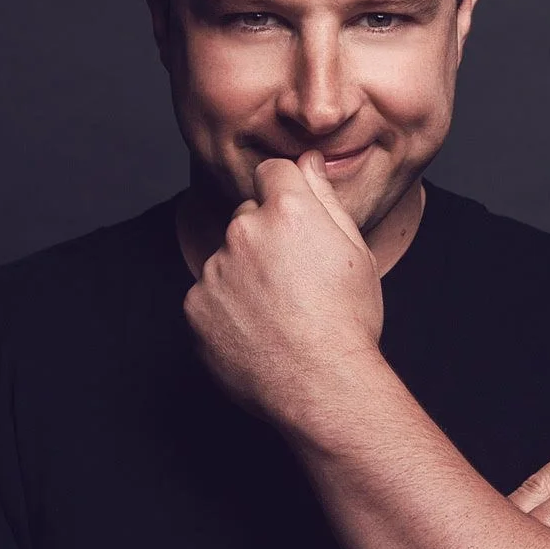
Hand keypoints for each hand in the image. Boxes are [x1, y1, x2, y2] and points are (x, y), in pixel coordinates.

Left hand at [183, 152, 382, 417]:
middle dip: (265, 238)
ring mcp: (215, 269)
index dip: (286, 195)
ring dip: (244, 276)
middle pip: (248, 216)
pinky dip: (226, 310)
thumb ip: (323, 197)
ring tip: (278, 314)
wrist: (322, 385)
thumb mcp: (354, 251)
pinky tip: (256, 332)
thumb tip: (306, 162)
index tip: (296, 225)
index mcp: (288, 210)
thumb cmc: (348, 320)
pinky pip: (208, 297)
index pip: (273, 172)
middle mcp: (244, 230)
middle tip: (295, 282)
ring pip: (227, 259)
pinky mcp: (195, 306)